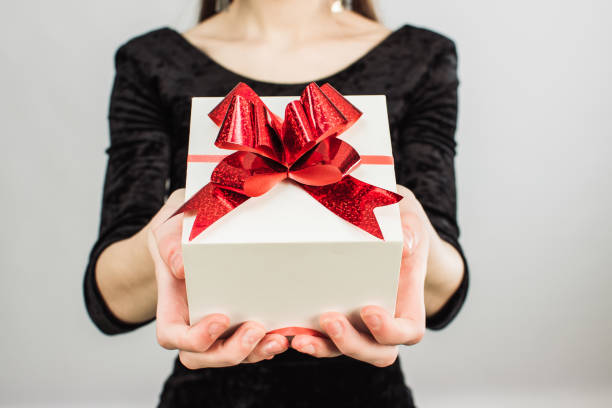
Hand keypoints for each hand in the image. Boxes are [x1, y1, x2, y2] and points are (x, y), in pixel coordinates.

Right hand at [147, 189, 288, 368]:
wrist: (196, 229)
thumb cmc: (179, 233)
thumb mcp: (169, 231)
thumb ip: (170, 246)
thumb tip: (181, 268)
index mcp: (171, 305)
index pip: (171, 336)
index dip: (194, 338)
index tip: (220, 318)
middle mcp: (192, 322)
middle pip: (202, 356)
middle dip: (231, 351)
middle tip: (255, 329)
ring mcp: (217, 327)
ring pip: (231, 355)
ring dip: (255, 352)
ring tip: (278, 339)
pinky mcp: (239, 322)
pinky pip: (251, 345)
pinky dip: (267, 344)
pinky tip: (283, 335)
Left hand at [290, 185, 429, 366]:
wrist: (378, 218)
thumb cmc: (398, 221)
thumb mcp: (408, 217)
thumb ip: (410, 229)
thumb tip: (406, 244)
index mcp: (407, 299)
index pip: (408, 331)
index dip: (390, 331)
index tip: (368, 310)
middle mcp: (384, 317)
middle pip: (377, 352)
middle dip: (352, 343)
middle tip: (329, 319)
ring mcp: (357, 320)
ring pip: (344, 349)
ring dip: (323, 347)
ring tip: (300, 338)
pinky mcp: (333, 314)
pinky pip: (321, 337)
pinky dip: (306, 338)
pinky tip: (287, 332)